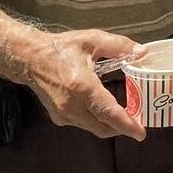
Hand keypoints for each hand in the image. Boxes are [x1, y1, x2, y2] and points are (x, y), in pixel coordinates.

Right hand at [24, 28, 145, 140]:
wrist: (31, 59)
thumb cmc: (61, 48)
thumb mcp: (93, 39)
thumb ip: (120, 45)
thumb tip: (141, 52)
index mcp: (81, 85)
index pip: (107, 111)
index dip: (125, 124)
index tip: (140, 132)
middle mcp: (71, 104)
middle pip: (102, 126)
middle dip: (122, 128)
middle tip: (139, 123)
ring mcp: (63, 114)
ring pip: (93, 127)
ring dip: (110, 124)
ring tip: (127, 115)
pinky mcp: (59, 117)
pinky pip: (84, 123)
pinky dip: (98, 120)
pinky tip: (106, 110)